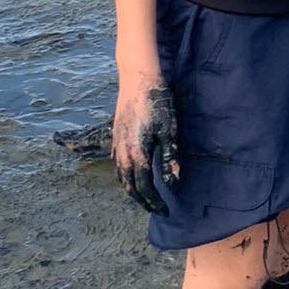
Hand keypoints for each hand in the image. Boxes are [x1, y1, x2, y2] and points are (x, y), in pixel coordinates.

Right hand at [112, 68, 179, 213]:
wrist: (137, 78)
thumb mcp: (169, 131)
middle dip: (142, 200)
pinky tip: (132, 175)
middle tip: (155, 209)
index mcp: (136, 153)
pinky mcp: (115, 136)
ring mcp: (116, 144)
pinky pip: (117, 164)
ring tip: (144, 197)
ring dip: (131, 190)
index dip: (154, 201)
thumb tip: (173, 184)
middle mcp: (122, 152)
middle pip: (128, 186)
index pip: (144, 187)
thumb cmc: (157, 102)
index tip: (165, 210)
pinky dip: (124, 176)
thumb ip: (169, 159)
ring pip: (120, 176)